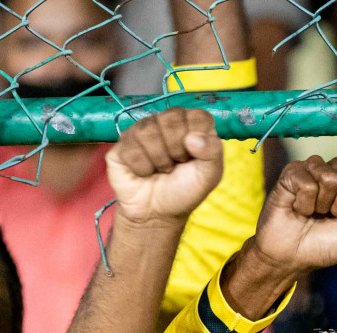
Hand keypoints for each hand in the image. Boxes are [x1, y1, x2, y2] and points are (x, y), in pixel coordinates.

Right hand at [107, 107, 224, 227]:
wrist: (156, 213)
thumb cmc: (183, 191)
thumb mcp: (209, 176)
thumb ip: (213, 152)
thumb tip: (193, 137)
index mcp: (191, 126)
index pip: (198, 115)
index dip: (197, 138)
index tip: (193, 157)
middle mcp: (166, 123)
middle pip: (172, 117)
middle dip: (176, 149)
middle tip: (175, 165)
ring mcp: (142, 131)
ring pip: (148, 130)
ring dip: (158, 159)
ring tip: (161, 170)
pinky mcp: (123, 143)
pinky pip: (131, 146)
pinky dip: (141, 167)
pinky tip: (144, 172)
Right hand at [245, 155, 336, 274]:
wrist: (291, 258)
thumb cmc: (326, 246)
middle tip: (328, 217)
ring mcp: (316, 169)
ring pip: (331, 179)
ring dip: (321, 206)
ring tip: (312, 213)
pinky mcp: (293, 172)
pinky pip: (308, 184)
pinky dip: (303, 205)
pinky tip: (298, 208)